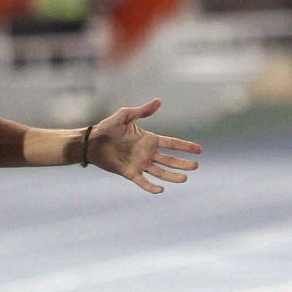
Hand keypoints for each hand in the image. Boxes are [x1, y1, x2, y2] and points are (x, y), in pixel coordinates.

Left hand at [86, 99, 201, 192]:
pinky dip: (151, 187)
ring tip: (185, 179)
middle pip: (170, 160)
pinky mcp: (130, 173)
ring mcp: (140, 164)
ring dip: (173, 175)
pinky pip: (143, 182)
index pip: (172, 143)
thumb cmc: (107, 127)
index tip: (199, 150)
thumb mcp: (125, 116)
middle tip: (196, 166)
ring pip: (160, 172)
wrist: (92, 142)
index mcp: (149, 139)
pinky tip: (161, 190)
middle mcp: (147, 153)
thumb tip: (159, 101)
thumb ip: (142, 111)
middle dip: (183, 163)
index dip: (186, 146)